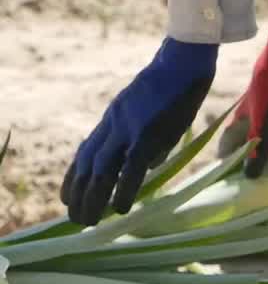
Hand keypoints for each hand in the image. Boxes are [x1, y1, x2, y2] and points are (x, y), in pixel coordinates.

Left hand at [61, 38, 216, 225]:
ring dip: (92, 197)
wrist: (183, 63)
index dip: (74, 176)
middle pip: (87, 164)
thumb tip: (149, 166)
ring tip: (87, 221)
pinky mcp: (147, 134)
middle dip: (78, 193)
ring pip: (101, 169)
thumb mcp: (154, 114)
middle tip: (74, 217)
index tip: (68, 197)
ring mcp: (128, 129)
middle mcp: (114, 124)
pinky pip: (131, 168)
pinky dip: (123, 190)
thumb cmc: (176, 86)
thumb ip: (149, 140)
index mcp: (114, 118)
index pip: (86, 152)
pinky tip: (118, 209)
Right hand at [218, 3, 267, 176]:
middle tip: (254, 182)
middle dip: (251, 160)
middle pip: (250, 141)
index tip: (225, 182)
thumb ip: (261, 144)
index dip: (226, 161)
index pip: (229, 142)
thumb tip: (250, 176)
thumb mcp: (267, 115)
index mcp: (244, 116)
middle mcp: (256, 113)